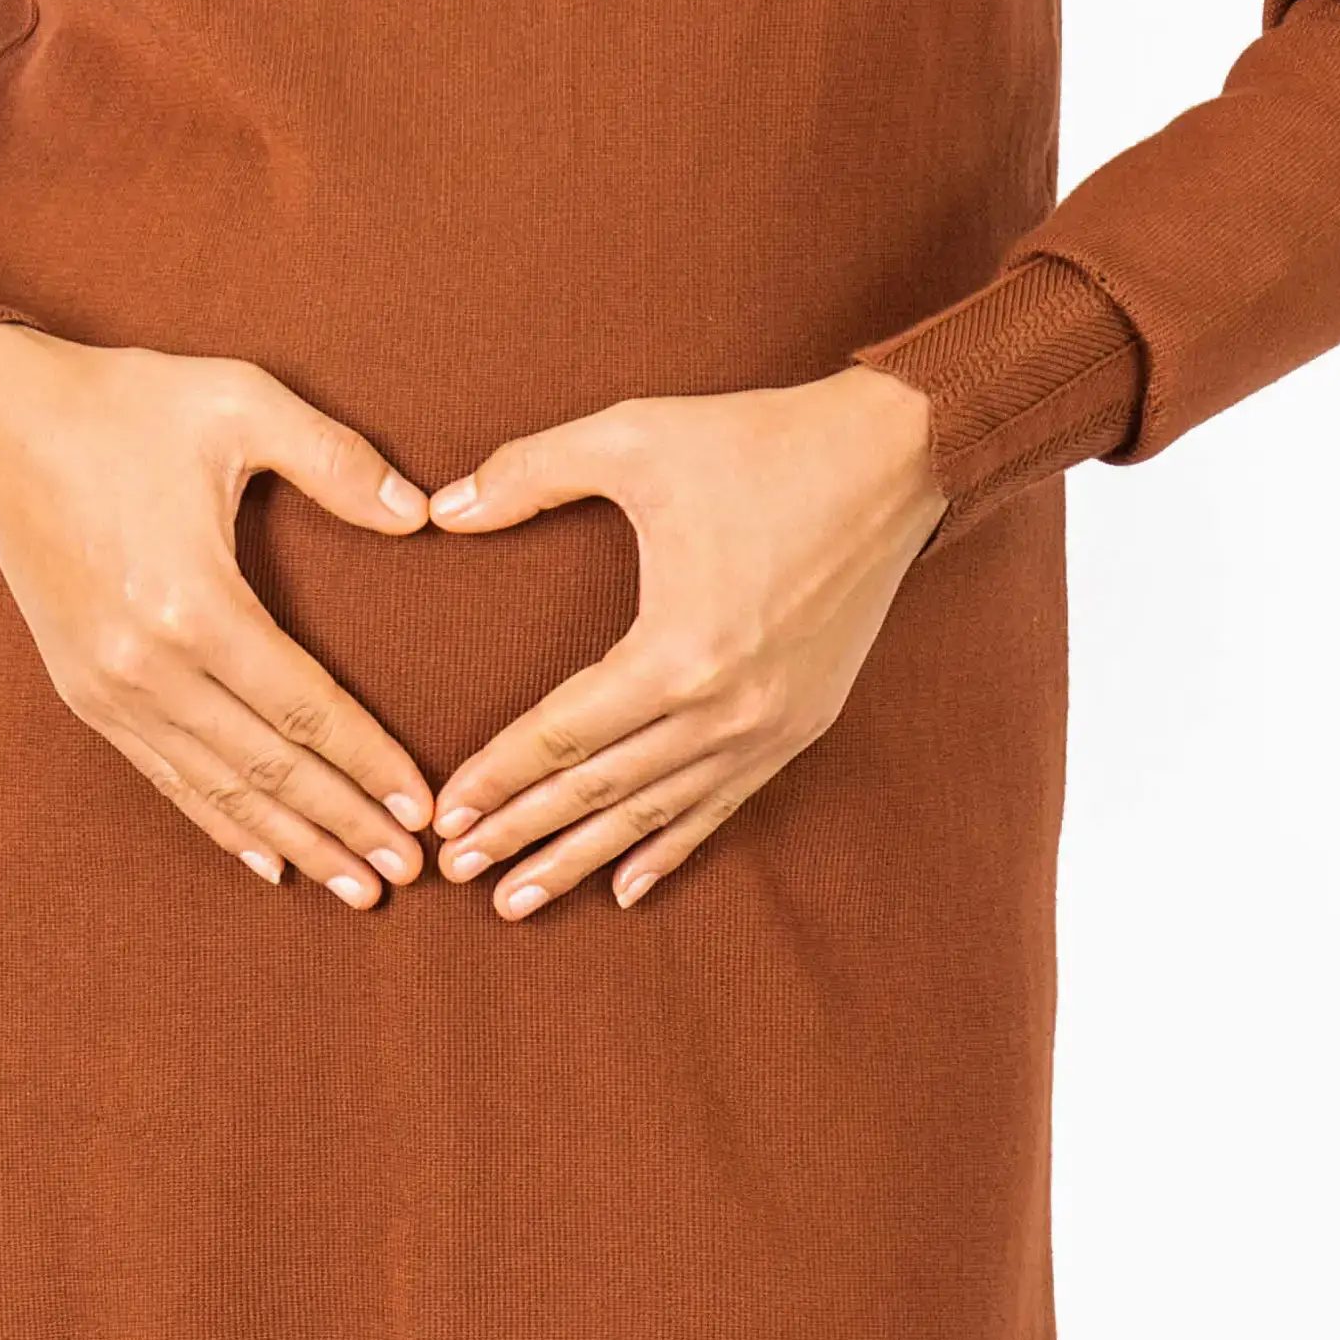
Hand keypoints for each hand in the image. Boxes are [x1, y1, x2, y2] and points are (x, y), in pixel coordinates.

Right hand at [0, 323, 435, 906]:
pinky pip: (164, 775)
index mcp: (192, 601)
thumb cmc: (125, 405)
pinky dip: (218, 821)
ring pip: (216, 786)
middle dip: (343, 823)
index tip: (422, 806)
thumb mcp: (240, 402)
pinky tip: (267, 858)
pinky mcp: (82, 691)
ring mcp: (106, 687)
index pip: (302, 706)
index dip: (367, 761)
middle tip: (408, 870)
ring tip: (354, 885)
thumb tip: (421, 513)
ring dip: (291, 838)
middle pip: (265, 766)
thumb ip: (336, 458)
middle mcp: (145, 663)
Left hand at [422, 366, 947, 915]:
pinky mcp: (803, 724)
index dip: (497, 778)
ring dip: (582, 859)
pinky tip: (627, 887)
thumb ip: (530, 472)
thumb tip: (442, 508)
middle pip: (599, 790)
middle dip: (521, 835)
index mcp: (678, 649)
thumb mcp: (633, 437)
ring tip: (518, 902)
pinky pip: (721, 805)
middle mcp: (725, 708)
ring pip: (655, 813)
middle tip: (456, 872)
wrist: (897, 458)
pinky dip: (670, 848)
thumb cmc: (763, 442)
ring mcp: (770, 726)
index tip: (445, 818)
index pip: (562, 733)